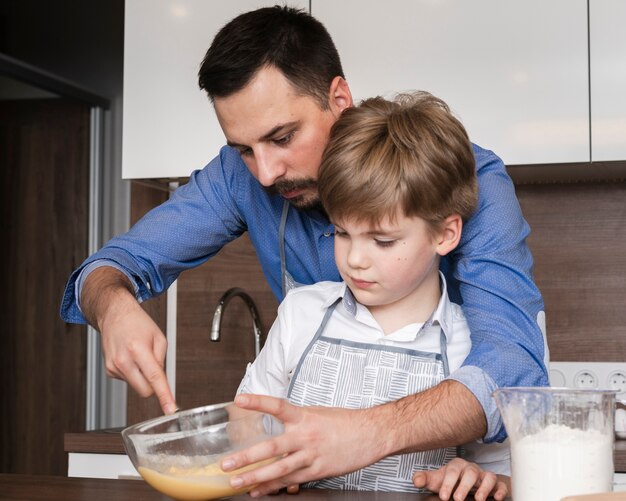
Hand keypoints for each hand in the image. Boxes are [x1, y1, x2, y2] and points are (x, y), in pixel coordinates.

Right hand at [82, 267, 176, 414]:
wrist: (114, 314)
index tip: (170, 409)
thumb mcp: (159, 337)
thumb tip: (160, 380)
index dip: (164, 395)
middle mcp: (123, 360)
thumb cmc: (138, 323)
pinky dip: (133, 372)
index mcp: (138, 350)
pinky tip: (130, 357)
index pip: (154, 377)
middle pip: (145, 390)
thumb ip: (162, 360)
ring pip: (137, 385)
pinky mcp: (109, 371)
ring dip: (142, 376)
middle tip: (154, 367)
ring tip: (139, 355)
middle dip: (153, 385)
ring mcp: (113, 367)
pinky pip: (128, 380)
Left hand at [220, 394, 387, 496]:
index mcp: (304, 416)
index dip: (258, 402)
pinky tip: (260, 491)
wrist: (371, 434)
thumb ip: (296, 420)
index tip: (239, 399)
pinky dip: (274, 487)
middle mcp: (306, 436)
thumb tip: (279, 425)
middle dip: (247, 457)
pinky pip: (292, 480)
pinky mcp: (318, 470)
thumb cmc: (345, 422)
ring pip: (279, 469)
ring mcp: (312, 455)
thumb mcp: (317, 413)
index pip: (277, 406)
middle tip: (227, 463)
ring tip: (237, 483)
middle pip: (272, 447)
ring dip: (256, 478)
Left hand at [412, 457, 508, 500]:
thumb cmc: (451, 481)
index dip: (448, 483)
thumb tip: (416, 480)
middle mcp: (471, 469)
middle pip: (470, 472)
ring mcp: (483, 475)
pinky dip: (501, 490)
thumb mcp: (437, 480)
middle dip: (465, 486)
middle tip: (458, 499)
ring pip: (488, 476)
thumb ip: (425, 479)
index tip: (444, 496)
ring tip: (479, 499)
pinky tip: (497, 498)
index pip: (452, 471)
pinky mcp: (495, 484)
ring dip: (485, 487)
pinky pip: (500, 484)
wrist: (466, 481)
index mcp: (456, 466)